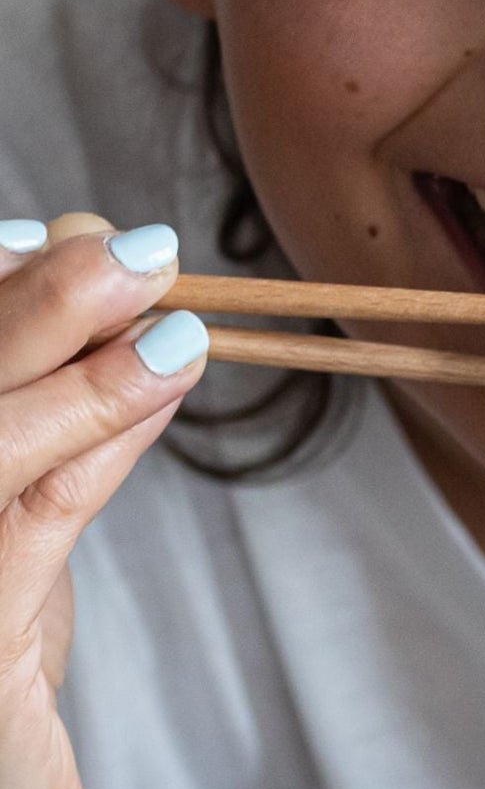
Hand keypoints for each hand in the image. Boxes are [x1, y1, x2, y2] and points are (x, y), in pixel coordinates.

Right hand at [0, 212, 207, 788]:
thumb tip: (108, 315)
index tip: (68, 233)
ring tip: (165, 301)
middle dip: (33, 295)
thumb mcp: (9, 556)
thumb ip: (42, 446)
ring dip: (71, 354)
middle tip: (133, 243)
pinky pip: (26, 514)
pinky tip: (159, 391)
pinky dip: (95, 439)